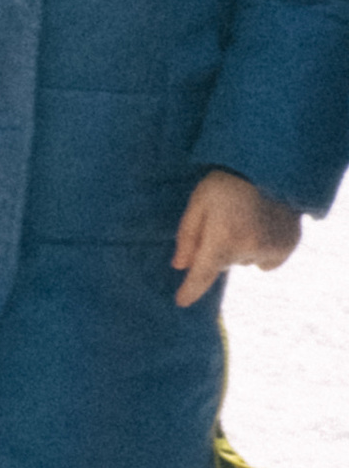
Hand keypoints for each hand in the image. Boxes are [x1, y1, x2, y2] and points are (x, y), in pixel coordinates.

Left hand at [172, 167, 301, 309]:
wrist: (272, 165)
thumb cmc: (228, 180)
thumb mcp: (199, 202)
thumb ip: (188, 236)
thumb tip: (180, 266)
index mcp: (224, 237)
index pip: (203, 274)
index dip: (191, 290)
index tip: (181, 302)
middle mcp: (250, 248)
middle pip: (223, 262)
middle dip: (218, 247)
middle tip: (223, 219)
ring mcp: (272, 249)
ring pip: (244, 260)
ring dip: (240, 247)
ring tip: (246, 217)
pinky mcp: (288, 246)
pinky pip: (265, 259)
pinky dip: (260, 249)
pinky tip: (262, 225)